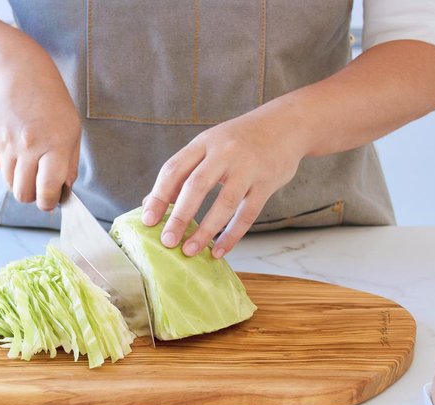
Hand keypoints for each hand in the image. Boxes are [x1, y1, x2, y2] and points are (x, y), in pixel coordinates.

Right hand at [0, 55, 80, 210]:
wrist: (19, 73)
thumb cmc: (52, 104)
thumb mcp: (72, 131)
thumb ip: (69, 165)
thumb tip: (61, 193)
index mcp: (55, 144)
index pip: (47, 190)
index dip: (48, 202)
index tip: (49, 202)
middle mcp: (28, 145)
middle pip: (23, 193)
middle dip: (32, 196)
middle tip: (39, 187)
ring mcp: (6, 142)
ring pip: (9, 183)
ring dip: (20, 181)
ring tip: (29, 163)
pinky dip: (8, 165)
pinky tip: (16, 146)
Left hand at [141, 107, 307, 257]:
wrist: (286, 124)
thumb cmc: (239, 140)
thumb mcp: (208, 145)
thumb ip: (182, 171)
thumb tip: (150, 202)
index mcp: (203, 143)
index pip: (174, 169)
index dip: (158, 196)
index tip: (147, 220)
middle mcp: (224, 153)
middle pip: (196, 186)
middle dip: (179, 216)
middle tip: (166, 240)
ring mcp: (247, 168)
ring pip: (224, 203)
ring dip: (205, 230)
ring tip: (189, 250)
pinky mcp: (266, 183)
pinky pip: (247, 214)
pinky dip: (232, 235)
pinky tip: (218, 251)